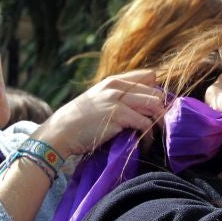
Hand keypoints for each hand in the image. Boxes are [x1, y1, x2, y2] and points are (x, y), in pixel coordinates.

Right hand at [35, 69, 162, 156]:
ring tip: (153, 135)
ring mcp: (118, 100)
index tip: (154, 110)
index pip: (148, 76)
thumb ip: (116, 97)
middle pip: (155, 92)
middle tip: (157, 126)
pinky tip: (145, 144)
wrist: (61, 131)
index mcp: (113, 81)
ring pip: (154, 105)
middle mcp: (117, 87)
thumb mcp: (97, 100)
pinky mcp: (119, 116)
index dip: (156, 93)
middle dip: (160, 110)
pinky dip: (148, 135)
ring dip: (157, 123)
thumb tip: (141, 104)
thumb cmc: (78, 121)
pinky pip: (145, 123)